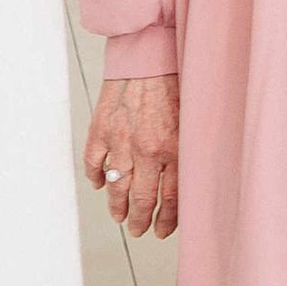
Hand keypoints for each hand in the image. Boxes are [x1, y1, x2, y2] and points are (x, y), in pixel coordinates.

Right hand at [84, 73, 179, 237]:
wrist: (148, 54)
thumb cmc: (176, 85)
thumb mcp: (193, 121)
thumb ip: (188, 152)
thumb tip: (190, 183)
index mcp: (173, 151)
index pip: (170, 199)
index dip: (166, 220)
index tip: (162, 231)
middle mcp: (146, 151)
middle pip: (141, 199)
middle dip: (140, 220)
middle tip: (138, 230)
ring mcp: (120, 142)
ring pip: (116, 187)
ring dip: (117, 207)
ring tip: (119, 217)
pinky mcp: (100, 129)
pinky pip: (93, 163)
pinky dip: (96, 177)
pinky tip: (101, 185)